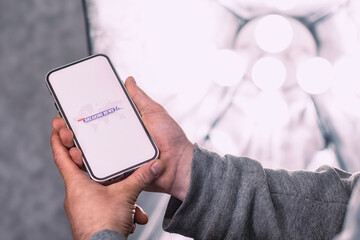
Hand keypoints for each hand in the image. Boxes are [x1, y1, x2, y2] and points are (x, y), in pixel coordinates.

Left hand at [51, 125, 164, 239]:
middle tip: (104, 153)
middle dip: (98, 164)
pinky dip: (119, 206)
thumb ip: (140, 177)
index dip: (58, 140)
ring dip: (117, 192)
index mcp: (76, 184)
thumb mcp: (126, 195)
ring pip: (99, 190)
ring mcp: (82, 207)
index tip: (57, 128)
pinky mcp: (91, 216)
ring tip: (132, 202)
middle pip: (82, 170)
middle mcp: (76, 194)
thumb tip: (155, 166)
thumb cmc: (105, 224)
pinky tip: (133, 216)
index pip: (62, 157)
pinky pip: (104, 204)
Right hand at [55, 76, 193, 200]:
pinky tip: (76, 157)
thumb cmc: (169, 137)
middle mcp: (117, 140)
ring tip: (65, 139)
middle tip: (62, 127)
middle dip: (71, 131)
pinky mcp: (119, 172)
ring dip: (74, 146)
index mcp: (124, 126)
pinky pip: (100, 169)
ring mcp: (117, 157)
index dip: (81, 115)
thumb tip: (128, 79)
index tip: (67, 110)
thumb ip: (139, 98)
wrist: (178, 164)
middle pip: (89, 136)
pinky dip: (87, 164)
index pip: (98, 119)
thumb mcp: (154, 112)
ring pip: (90, 152)